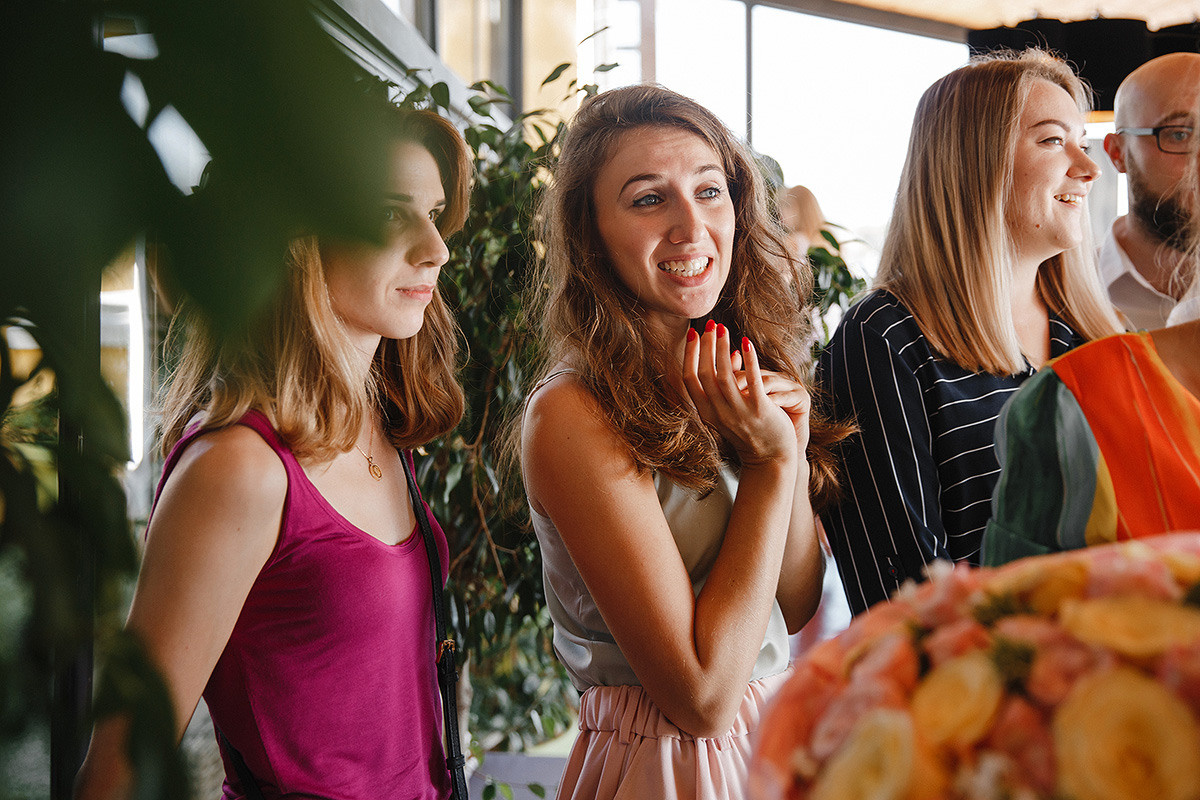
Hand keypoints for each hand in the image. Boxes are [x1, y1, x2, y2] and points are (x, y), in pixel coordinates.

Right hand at [683, 321, 798, 466]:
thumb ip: (729, 382)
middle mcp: (718, 413)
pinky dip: (748, 361)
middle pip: (705, 373)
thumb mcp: (732, 408)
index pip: (689, 379)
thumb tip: (732, 353)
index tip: (694, 334)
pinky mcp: (760, 411)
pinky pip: (751, 381)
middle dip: (707, 345)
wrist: (770, 459)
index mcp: (707, 413)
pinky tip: (747, 344)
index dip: (689, 354)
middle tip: (712, 325)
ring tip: (725, 330)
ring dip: (723, 349)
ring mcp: (738, 413)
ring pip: (724, 375)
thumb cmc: (751, 431)